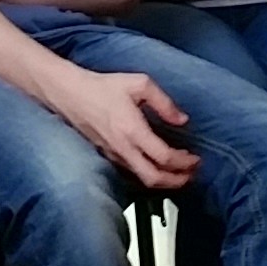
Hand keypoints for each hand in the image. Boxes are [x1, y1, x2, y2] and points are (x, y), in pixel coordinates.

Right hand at [57, 65, 198, 191]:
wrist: (70, 94)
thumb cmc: (102, 87)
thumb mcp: (139, 84)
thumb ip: (164, 102)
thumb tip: (181, 119)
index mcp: (133, 130)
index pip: (164, 157)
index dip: (184, 162)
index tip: (195, 159)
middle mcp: (123, 147)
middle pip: (154, 178)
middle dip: (177, 181)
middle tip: (191, 174)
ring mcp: (114, 154)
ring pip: (142, 178)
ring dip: (164, 180)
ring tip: (180, 173)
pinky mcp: (108, 155)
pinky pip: (132, 171)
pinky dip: (150, 173)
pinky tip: (158, 165)